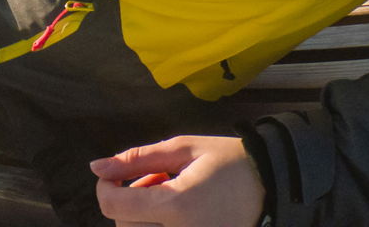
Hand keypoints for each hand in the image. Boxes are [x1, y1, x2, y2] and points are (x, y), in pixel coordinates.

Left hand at [91, 136, 264, 226]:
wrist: (271, 185)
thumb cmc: (229, 161)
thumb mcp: (183, 148)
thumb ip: (138, 158)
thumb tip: (97, 166)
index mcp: (176, 205)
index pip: (115, 206)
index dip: (105, 187)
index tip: (114, 173)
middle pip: (124, 224)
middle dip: (128, 198)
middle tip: (156, 177)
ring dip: (142, 214)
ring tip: (168, 193)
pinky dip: (158, 224)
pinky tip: (175, 210)